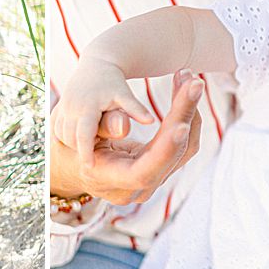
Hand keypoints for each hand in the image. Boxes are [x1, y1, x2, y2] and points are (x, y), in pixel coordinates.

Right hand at [51, 70, 202, 205]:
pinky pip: (183, 143)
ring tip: (189, 79)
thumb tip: (123, 125)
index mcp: (114, 182)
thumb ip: (102, 128)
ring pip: (186, 147)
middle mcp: (140, 188)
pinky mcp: (163, 167)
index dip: (165, 151)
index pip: (145, 172)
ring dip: (189, 110)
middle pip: (175, 154)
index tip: (181, 125)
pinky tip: (185, 91)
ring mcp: (154, 180)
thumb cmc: (75, 148)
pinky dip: (185, 116)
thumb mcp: (80, 136)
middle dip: (185, 115)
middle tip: (193, 82)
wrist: (78, 162)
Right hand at [52, 55, 154, 166]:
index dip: (85, 152)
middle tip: (96, 154)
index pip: (83, 134)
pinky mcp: (57, 109)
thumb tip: (151, 121)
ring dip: (72, 143)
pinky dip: (65, 137)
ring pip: (61, 135)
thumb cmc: (113, 82)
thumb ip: (135, 109)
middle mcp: (70, 107)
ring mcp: (62, 108)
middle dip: (80, 149)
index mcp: (87, 106)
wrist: (97, 64)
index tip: (89, 168)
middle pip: (70, 138)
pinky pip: (56, 130)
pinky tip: (79, 138)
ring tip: (92, 142)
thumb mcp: (124, 95)